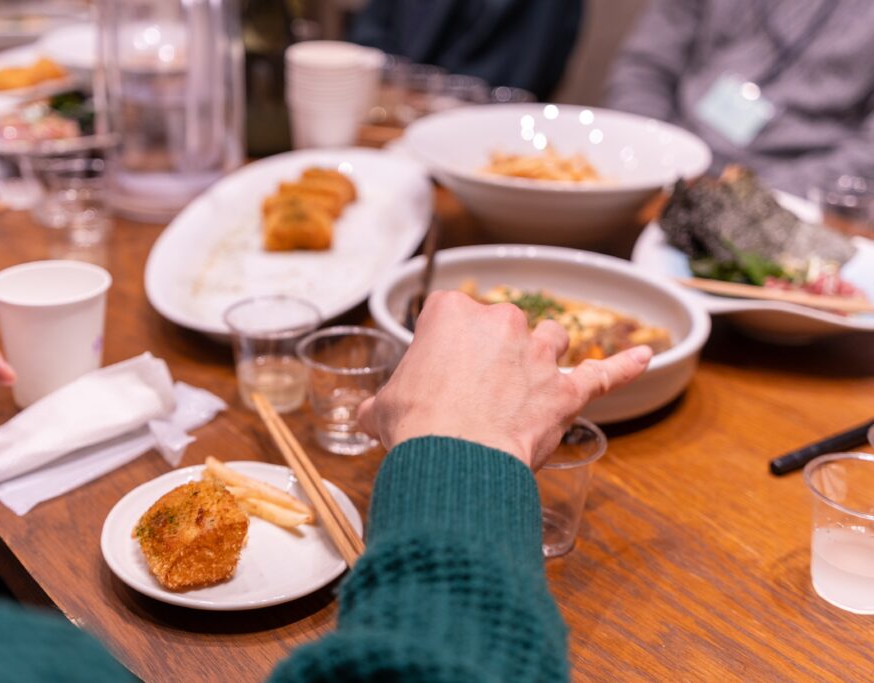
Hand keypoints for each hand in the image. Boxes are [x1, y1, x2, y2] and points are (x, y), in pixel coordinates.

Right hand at [358, 291, 651, 468]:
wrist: (454, 456)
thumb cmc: (416, 426)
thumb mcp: (384, 410)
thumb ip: (379, 406)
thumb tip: (364, 417)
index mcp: (451, 315)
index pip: (449, 314)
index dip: (444, 345)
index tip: (438, 370)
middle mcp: (500, 323)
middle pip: (504, 325)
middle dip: (493, 352)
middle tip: (475, 390)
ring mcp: (539, 354)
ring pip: (551, 339)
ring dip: (543, 357)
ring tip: (531, 383)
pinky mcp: (567, 389)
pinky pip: (605, 373)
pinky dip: (626, 366)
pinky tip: (646, 357)